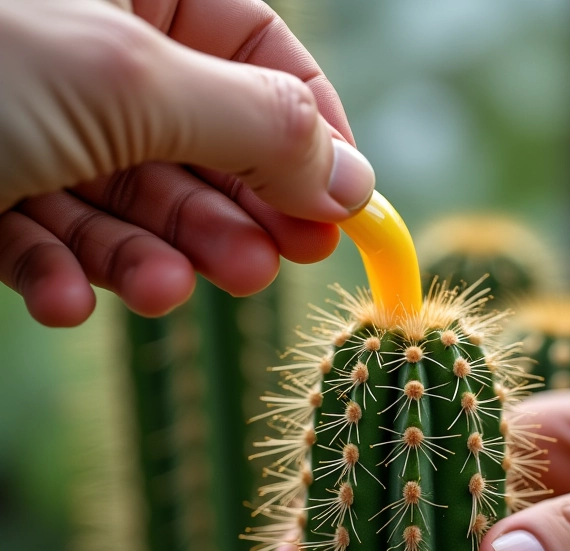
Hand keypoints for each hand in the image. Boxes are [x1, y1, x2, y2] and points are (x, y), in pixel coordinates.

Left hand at [0, 0, 374, 325]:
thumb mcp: (131, 82)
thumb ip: (256, 129)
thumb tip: (355, 180)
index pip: (256, 52)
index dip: (309, 130)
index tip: (346, 204)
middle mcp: (92, 57)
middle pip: (199, 147)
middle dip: (229, 215)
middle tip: (269, 265)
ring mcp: (39, 129)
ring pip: (126, 207)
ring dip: (149, 259)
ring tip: (168, 290)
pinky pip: (43, 242)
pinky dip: (58, 279)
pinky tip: (64, 302)